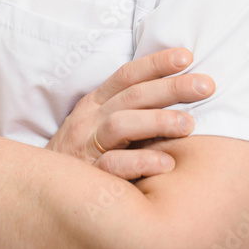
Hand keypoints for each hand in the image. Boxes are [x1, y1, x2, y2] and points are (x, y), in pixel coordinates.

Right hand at [45, 49, 213, 179]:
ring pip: (121, 125)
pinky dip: (140, 164)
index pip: (127, 75)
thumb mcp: (96, 123)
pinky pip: (113, 167)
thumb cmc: (81, 155)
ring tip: (189, 124)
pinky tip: (167, 164)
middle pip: (132, 96)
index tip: (187, 56)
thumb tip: (175, 92)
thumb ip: (127, 110)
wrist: (42, 191)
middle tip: (206, 85)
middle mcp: (90, 119)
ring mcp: (87, 146)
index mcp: (96, 103)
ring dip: (157, 121)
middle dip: (171, 87)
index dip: (156, 63)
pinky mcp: (88, 177)